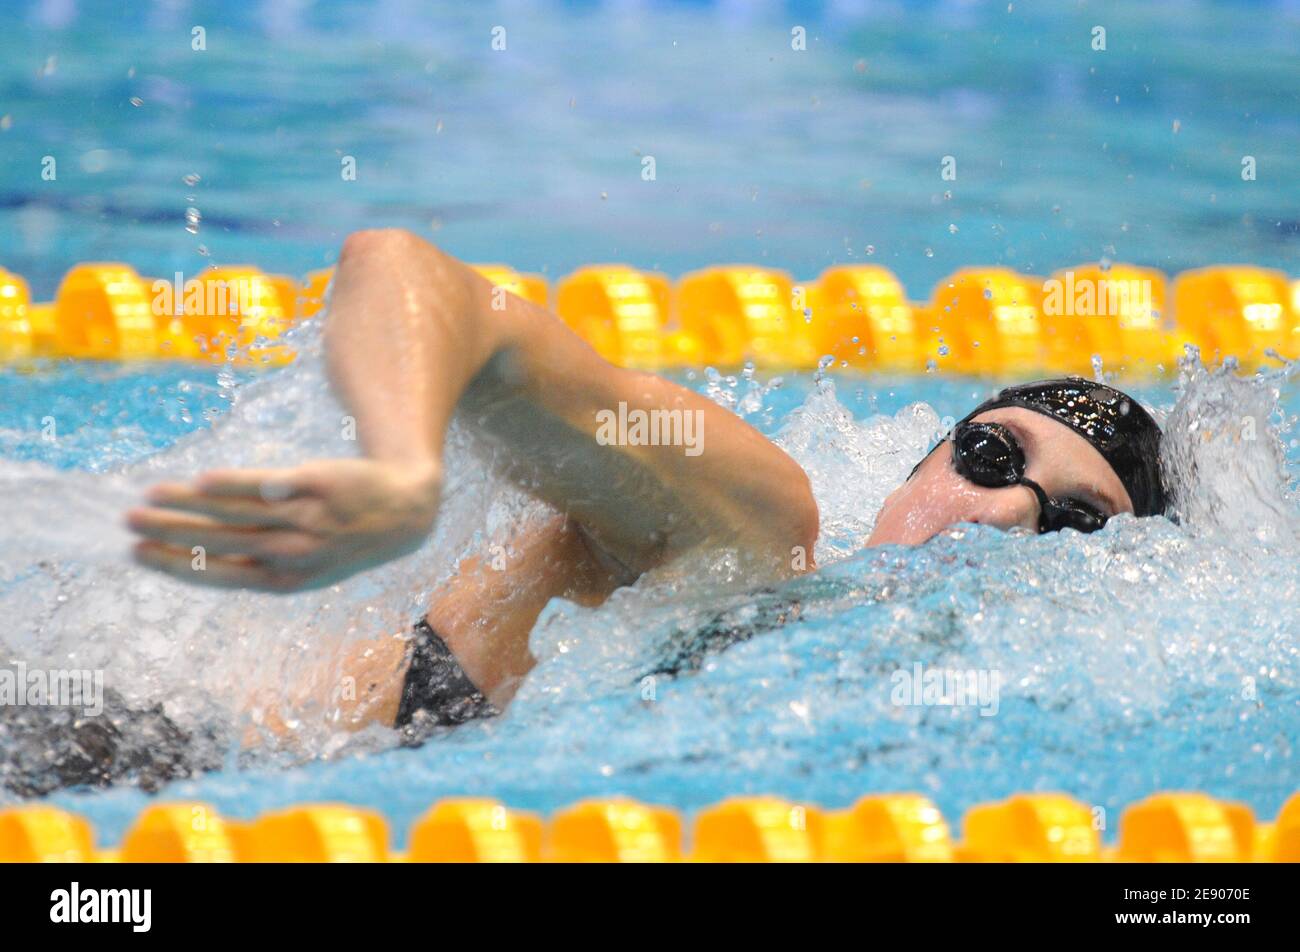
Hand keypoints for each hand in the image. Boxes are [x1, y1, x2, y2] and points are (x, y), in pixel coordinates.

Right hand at [127, 457, 441, 591]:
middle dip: (172, 533)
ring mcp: (308, 519)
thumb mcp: (304, 564)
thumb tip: (194, 553)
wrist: (405, 512)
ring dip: (191, 505)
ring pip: (240, 514)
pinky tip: (205, 481)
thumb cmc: (341, 539)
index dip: (177, 564)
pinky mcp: (320, 485)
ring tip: (152, 493)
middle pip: (222, 542)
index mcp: (285, 579)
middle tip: (129, 521)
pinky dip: (238, 485)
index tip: (137, 552)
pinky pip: (272, 486)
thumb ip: (255, 560)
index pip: (221, 574)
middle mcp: (295, 553)